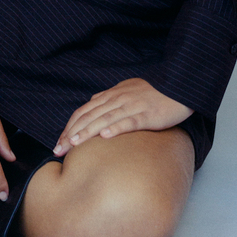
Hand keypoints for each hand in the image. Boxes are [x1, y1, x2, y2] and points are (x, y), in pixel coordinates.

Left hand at [53, 78, 192, 155]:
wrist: (178, 87)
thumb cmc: (152, 92)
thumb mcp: (126, 90)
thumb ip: (109, 98)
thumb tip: (92, 103)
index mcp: (111, 95)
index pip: (84, 111)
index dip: (70, 126)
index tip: (59, 142)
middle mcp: (118, 100)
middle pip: (90, 116)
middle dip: (72, 133)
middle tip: (58, 149)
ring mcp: (132, 106)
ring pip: (105, 119)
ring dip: (88, 131)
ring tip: (74, 143)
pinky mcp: (147, 115)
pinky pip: (130, 121)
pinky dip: (116, 128)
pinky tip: (105, 136)